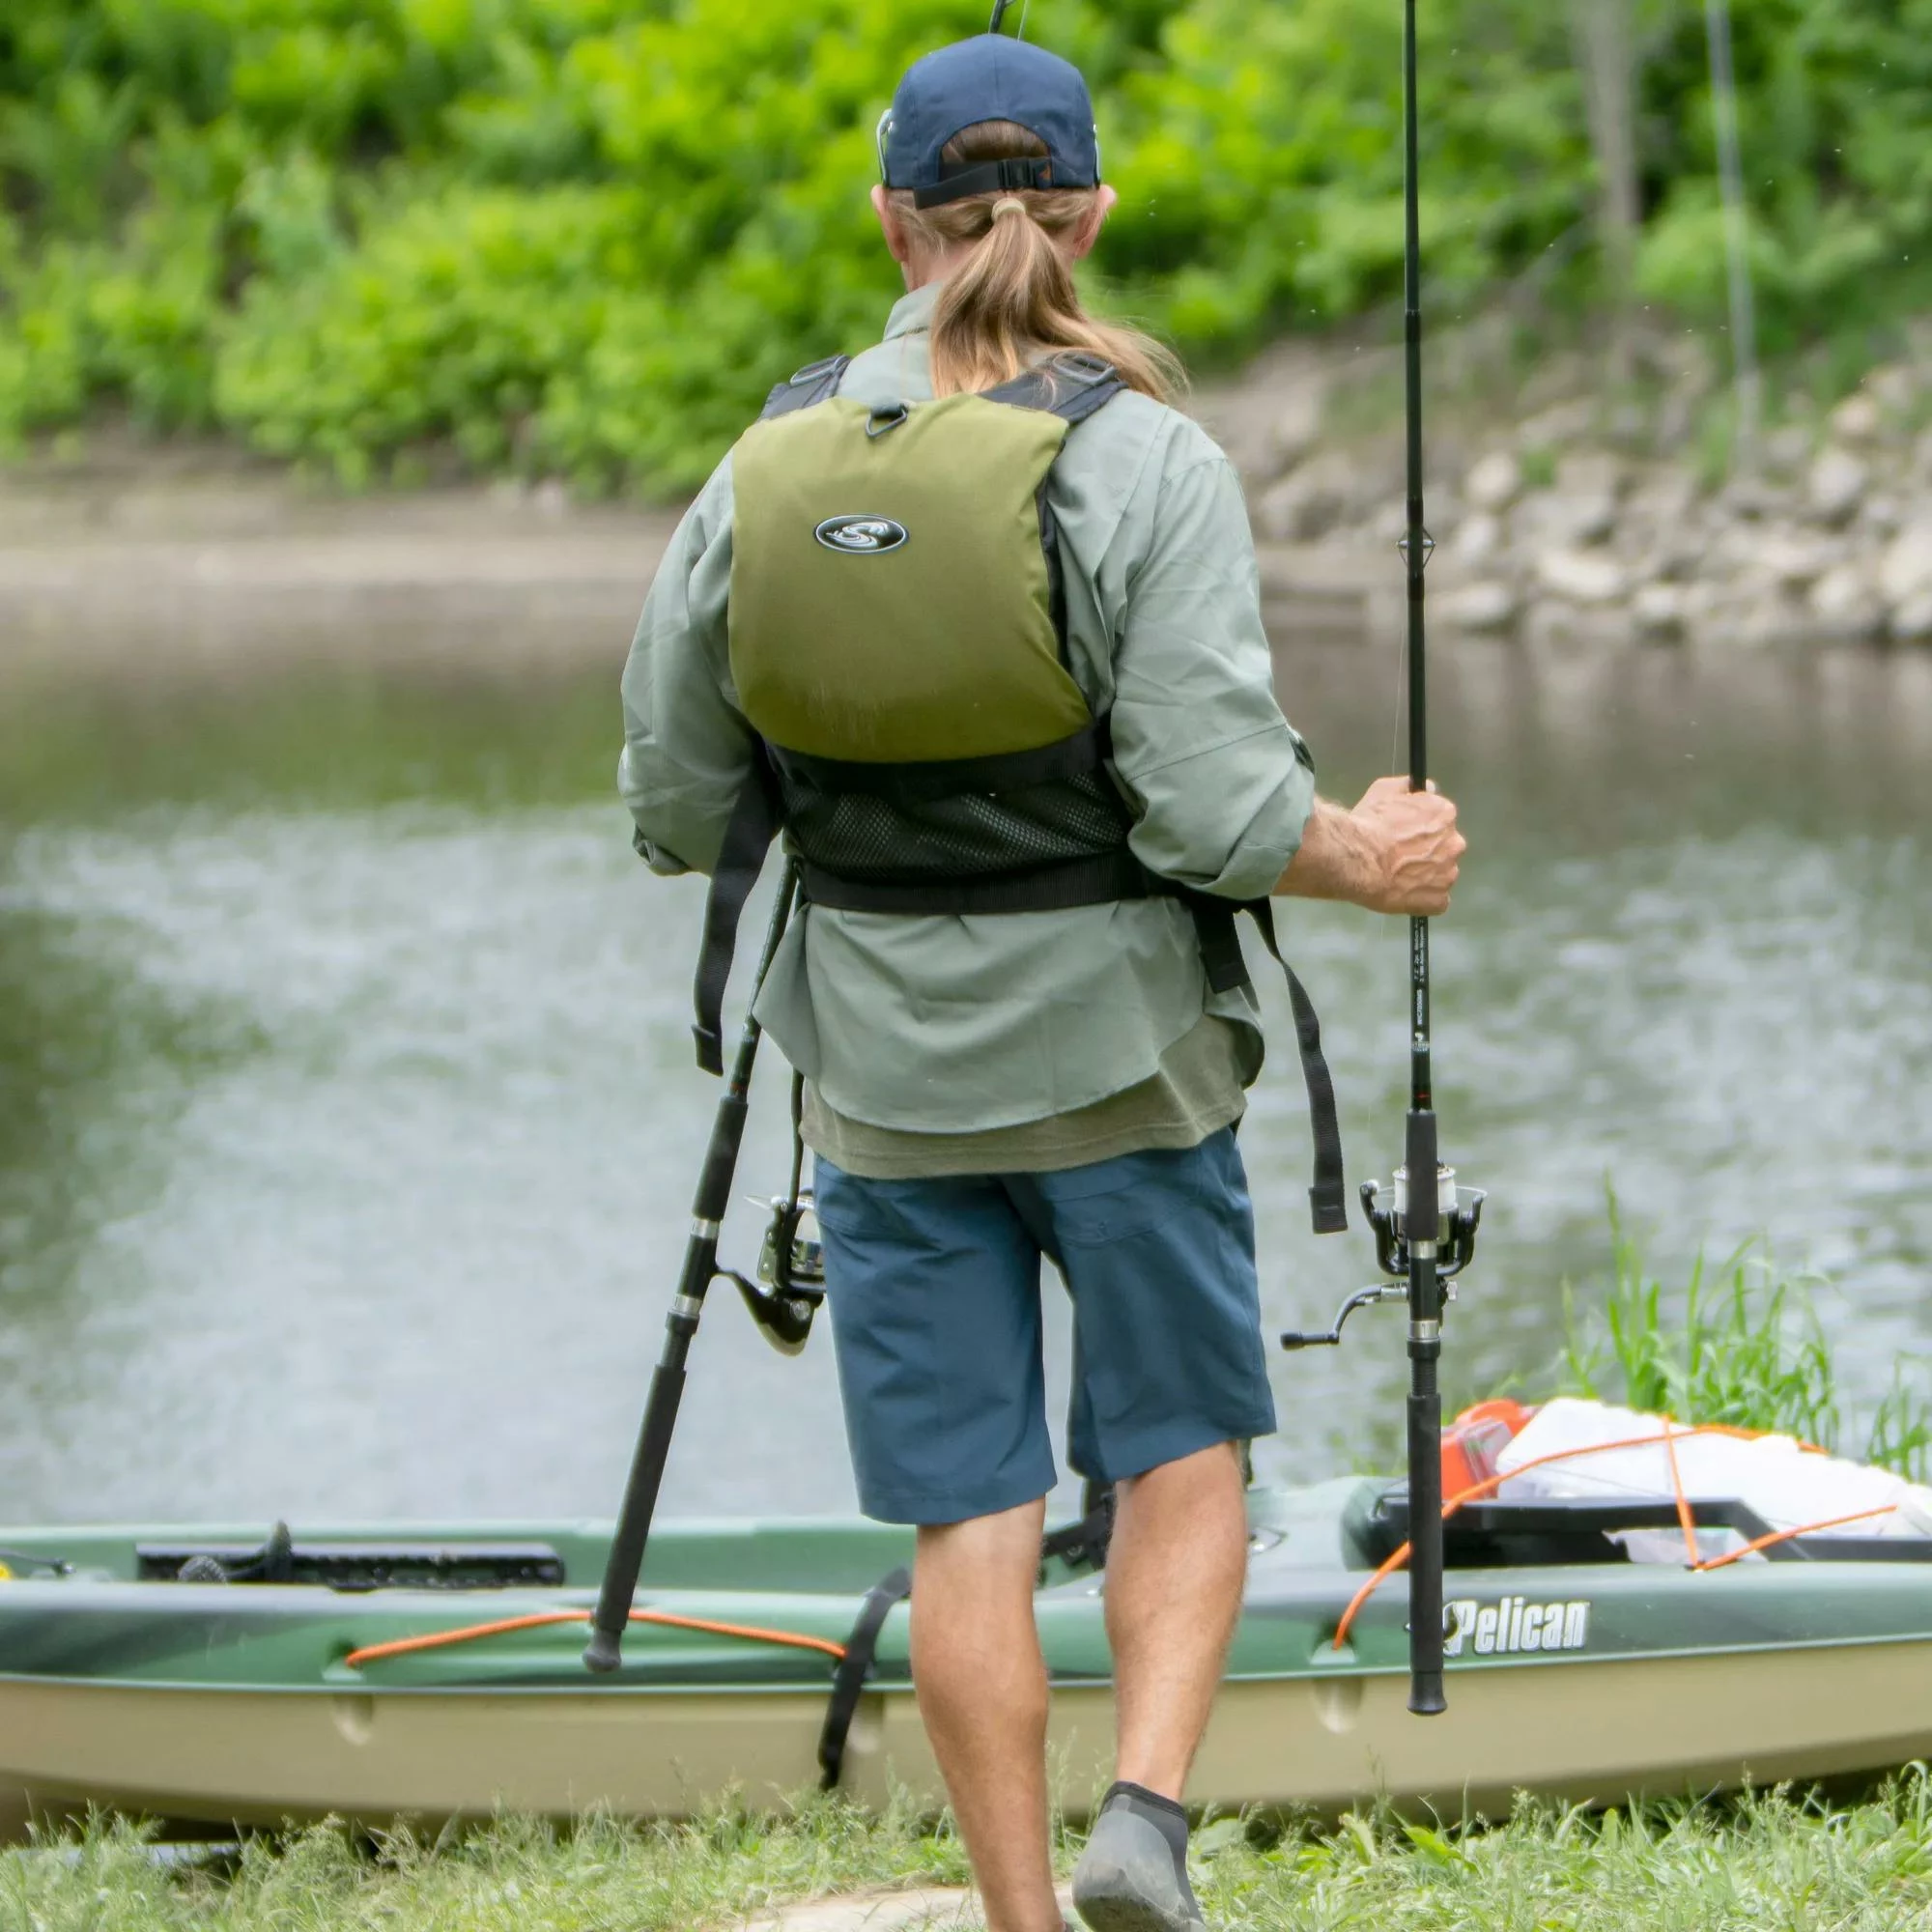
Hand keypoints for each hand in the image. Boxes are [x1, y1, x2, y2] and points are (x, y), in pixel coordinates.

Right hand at [1349, 776, 1464, 915]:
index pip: (1441, 819)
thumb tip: (1423, 788)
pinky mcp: (1438, 900)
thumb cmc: (1369, 824)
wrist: (1357, 860)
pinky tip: (1404, 895)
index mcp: (1445, 814)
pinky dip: (1423, 900)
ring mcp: (1448, 874)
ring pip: (1441, 874)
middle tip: (1401, 856)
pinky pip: (1435, 901)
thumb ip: (1407, 787)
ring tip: (1399, 878)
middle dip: (1428, 851)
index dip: (1422, 826)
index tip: (1406, 833)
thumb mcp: (1383, 790)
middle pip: (1445, 847)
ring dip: (1426, 876)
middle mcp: (1454, 843)